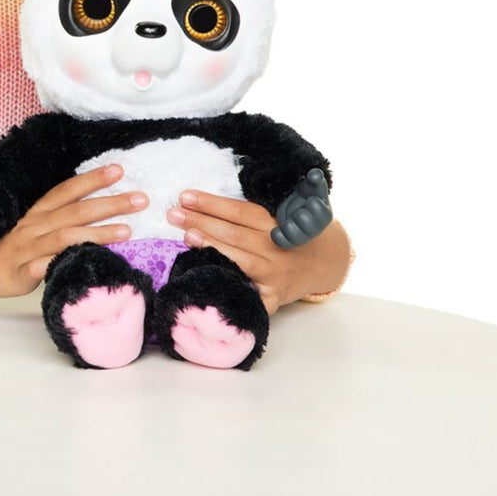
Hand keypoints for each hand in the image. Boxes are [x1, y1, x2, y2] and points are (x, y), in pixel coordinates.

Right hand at [0, 165, 146, 297]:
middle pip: (75, 210)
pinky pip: (47, 265)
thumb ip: (61, 222)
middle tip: (140, 199)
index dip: (92, 179)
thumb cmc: (10, 250)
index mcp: (38, 212)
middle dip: (110, 203)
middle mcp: (34, 225)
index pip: (67, 190)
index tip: (119, 170)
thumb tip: (97, 213)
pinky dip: (68, 261)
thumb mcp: (35, 230)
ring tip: (128, 231)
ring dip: (99, 232)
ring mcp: (28, 247)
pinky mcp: (22, 271)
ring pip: (67, 235)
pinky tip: (91, 261)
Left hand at [168, 192, 350, 314]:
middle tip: (173, 214)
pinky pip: (246, 295)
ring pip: (239, 260)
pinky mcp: (271, 299)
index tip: (185, 196)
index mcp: (276, 224)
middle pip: (234, 234)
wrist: (323, 263)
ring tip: (186, 236)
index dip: (211, 203)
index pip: (239, 211)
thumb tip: (202, 200)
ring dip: (211, 247)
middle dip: (201, 222)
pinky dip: (227, 286)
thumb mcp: (279, 215)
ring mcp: (274, 276)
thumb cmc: (289, 234)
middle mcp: (276, 249)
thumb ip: (249, 212)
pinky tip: (205, 277)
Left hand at [272, 169, 332, 248]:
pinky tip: (276, 231)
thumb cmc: (306, 194)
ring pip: (293, 233)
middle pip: (303, 219)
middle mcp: (315, 227)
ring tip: (288, 221)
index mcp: (324, 213)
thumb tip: (315, 173)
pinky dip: (278, 236)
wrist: (297, 208)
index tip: (310, 200)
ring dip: (288, 225)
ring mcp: (302, 235)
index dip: (311, 203)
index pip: (317, 207)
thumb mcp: (312, 186)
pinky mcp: (290, 241)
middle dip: (299, 214)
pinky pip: (283, 242)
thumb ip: (315, 179)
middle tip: (299, 212)